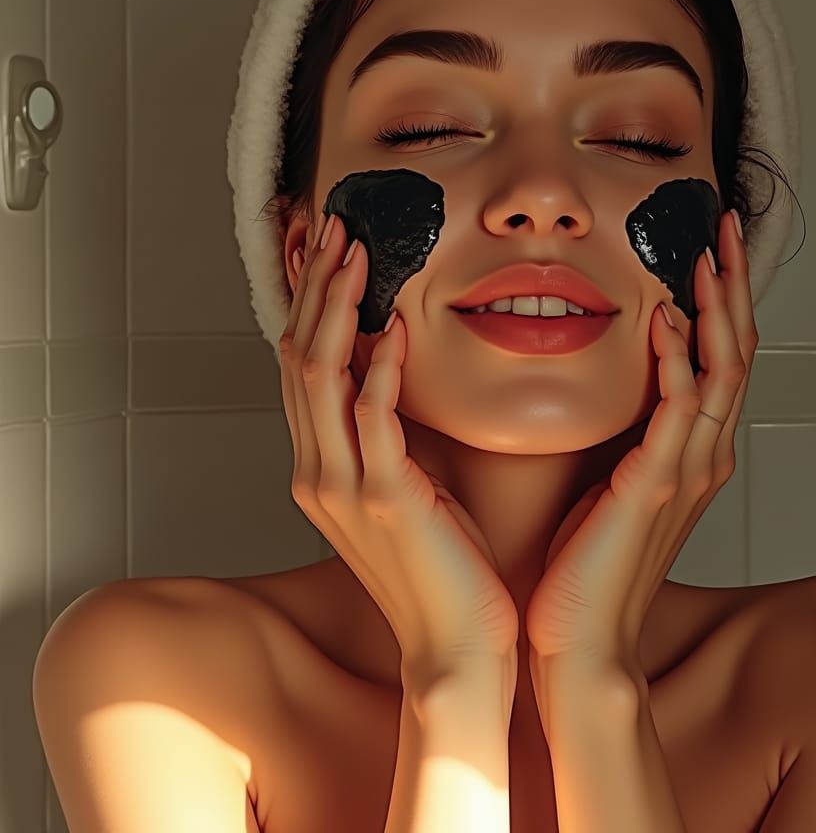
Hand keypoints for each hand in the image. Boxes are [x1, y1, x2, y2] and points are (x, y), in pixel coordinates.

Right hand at [280, 211, 518, 696]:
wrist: (457, 645)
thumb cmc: (444, 565)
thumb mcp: (407, 486)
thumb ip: (391, 430)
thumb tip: (397, 361)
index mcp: (324, 466)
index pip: (303, 365)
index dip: (311, 302)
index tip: (330, 250)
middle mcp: (319, 471)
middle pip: (300, 357)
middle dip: (316, 287)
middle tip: (337, 228)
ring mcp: (345, 486)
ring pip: (322, 376)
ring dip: (336, 308)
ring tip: (357, 252)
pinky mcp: (386, 500)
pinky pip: (372, 419)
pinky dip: (379, 368)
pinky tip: (394, 326)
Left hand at [524, 209, 757, 684]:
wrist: (580, 638)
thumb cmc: (588, 562)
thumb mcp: (613, 479)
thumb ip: (627, 430)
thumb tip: (613, 376)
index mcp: (690, 451)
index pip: (718, 359)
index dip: (722, 302)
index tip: (709, 250)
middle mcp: (701, 455)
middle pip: (734, 354)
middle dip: (733, 289)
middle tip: (725, 231)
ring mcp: (684, 471)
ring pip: (719, 374)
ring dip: (717, 311)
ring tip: (708, 257)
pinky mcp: (654, 487)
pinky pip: (677, 413)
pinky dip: (677, 365)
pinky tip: (667, 324)